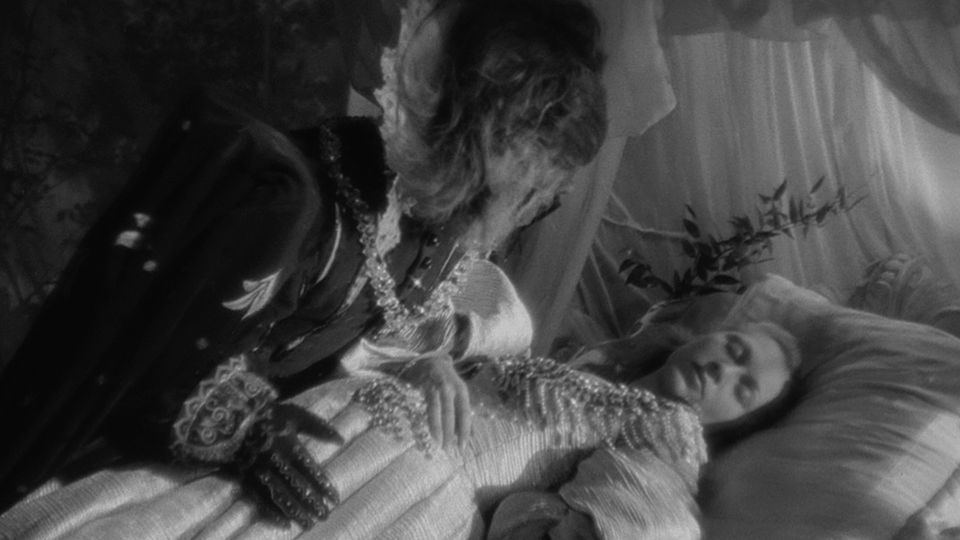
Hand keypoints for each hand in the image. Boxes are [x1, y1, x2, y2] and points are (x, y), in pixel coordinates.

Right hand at [239, 403, 342, 528]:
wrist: (231, 416)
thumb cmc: (268, 414)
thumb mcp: (296, 414)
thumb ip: (319, 428)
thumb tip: (341, 440)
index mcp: (291, 446)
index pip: (312, 472)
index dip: (324, 487)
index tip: (335, 500)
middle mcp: (277, 461)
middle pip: (299, 487)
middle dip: (313, 504)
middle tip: (325, 516)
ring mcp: (261, 472)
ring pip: (281, 497)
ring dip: (296, 512)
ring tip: (309, 525)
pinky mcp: (246, 479)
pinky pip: (260, 499)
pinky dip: (273, 513)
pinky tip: (284, 524)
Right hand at [397, 353, 471, 449]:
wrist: (431, 359)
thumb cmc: (447, 381)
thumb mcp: (458, 395)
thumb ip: (463, 414)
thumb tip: (471, 435)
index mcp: (462, 390)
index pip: (465, 413)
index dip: (464, 430)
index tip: (463, 447)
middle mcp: (451, 387)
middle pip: (451, 412)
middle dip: (450, 432)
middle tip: (450, 449)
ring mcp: (436, 385)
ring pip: (437, 410)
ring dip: (438, 429)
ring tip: (439, 444)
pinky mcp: (424, 385)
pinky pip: (428, 406)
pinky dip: (430, 421)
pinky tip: (431, 433)